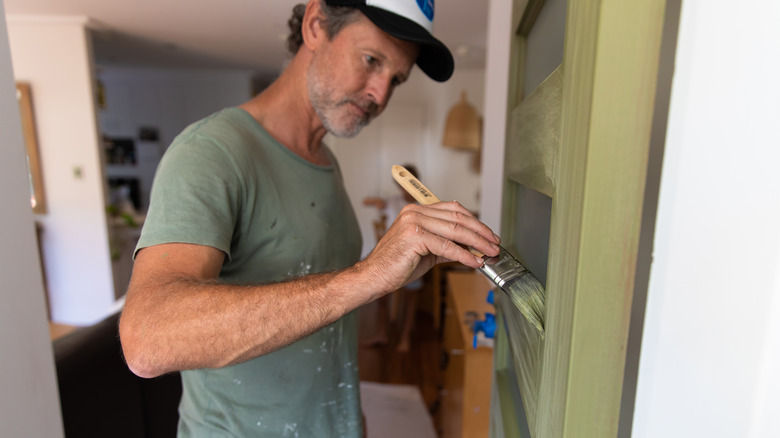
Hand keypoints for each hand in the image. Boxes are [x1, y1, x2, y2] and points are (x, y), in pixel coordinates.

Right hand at [361, 201, 499, 293]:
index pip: (454, 209)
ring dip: (476, 243)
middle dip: (480, 232)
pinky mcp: (414, 236)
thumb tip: (472, 249)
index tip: (488, 234)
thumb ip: (448, 246)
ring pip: (455, 230)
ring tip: (489, 253)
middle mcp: (415, 211)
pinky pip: (446, 246)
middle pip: (457, 218)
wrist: (374, 277)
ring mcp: (413, 222)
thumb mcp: (428, 252)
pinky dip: (464, 255)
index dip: (475, 221)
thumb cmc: (397, 265)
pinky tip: (474, 262)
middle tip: (494, 244)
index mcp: (417, 210)